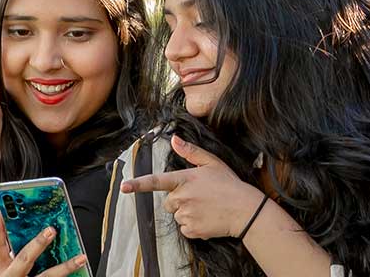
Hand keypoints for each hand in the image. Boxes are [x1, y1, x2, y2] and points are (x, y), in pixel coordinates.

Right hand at [0, 212, 89, 276]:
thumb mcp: (8, 267)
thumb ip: (15, 250)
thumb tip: (28, 227)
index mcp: (2, 268)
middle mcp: (12, 276)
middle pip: (25, 259)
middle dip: (38, 244)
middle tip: (51, 230)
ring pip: (48, 276)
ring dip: (66, 267)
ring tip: (81, 257)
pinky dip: (70, 275)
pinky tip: (81, 269)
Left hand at [119, 136, 267, 238]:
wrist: (246, 211)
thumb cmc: (230, 184)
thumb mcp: (212, 163)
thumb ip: (191, 152)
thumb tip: (174, 139)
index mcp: (184, 180)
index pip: (156, 181)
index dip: (138, 184)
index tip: (124, 187)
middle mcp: (182, 198)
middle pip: (168, 202)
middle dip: (179, 200)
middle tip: (200, 197)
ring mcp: (186, 215)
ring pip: (177, 215)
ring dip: (187, 212)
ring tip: (207, 208)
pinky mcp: (191, 230)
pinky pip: (184, 228)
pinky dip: (193, 225)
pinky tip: (207, 218)